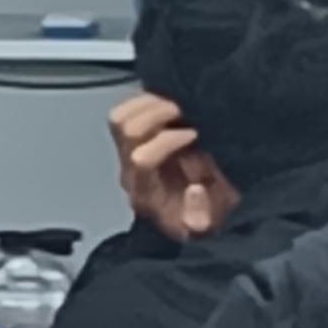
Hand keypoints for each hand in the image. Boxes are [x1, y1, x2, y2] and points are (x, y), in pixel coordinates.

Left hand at [109, 91, 239, 241]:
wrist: (184, 219)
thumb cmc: (199, 217)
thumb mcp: (207, 226)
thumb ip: (200, 216)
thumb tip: (194, 190)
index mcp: (146, 195)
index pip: (142, 159)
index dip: (168, 141)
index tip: (194, 134)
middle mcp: (130, 173)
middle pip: (127, 132)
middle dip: (157, 115)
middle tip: (183, 110)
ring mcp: (124, 156)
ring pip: (119, 119)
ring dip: (148, 104)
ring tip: (175, 104)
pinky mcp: (127, 143)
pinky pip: (122, 113)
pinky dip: (142, 101)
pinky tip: (165, 102)